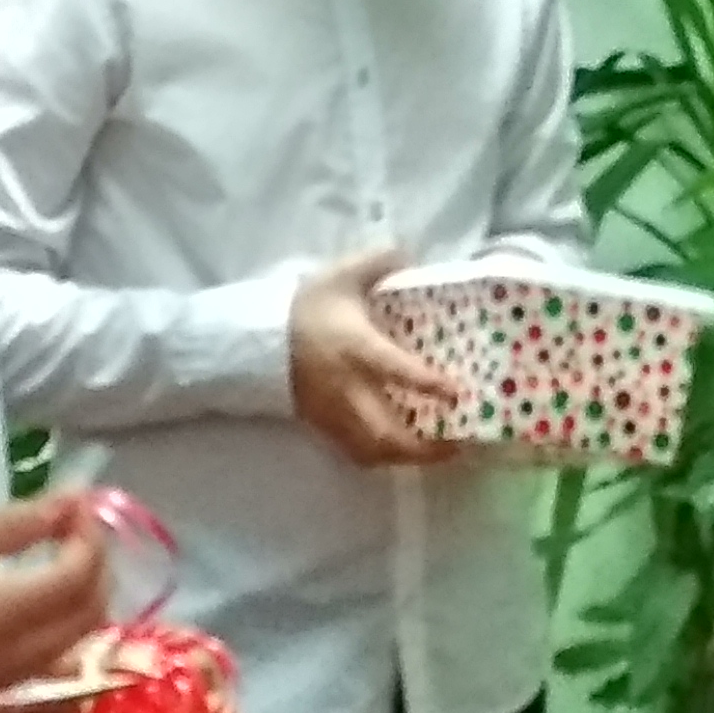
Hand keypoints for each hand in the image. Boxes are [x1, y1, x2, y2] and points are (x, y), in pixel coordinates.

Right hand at [0, 494, 112, 704]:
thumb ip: (11, 526)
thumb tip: (72, 507)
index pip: (72, 583)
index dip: (89, 544)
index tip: (78, 511)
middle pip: (77, 627)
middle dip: (91, 577)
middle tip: (74, 537)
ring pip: (55, 672)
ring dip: (76, 634)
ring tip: (66, 584)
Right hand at [290, 248, 465, 467]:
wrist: (256, 339)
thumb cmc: (306, 307)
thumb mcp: (342, 275)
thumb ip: (379, 262)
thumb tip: (410, 254)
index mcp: (357, 349)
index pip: (396, 370)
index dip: (428, 384)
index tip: (457, 393)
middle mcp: (348, 389)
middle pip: (387, 432)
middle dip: (424, 447)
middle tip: (457, 443)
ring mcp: (334, 413)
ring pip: (373, 451)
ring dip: (406, 458)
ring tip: (436, 453)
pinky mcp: (322, 426)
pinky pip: (354, 453)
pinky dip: (381, 457)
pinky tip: (399, 451)